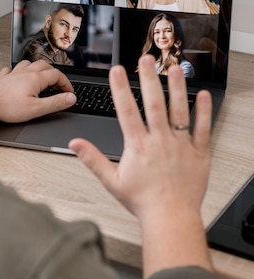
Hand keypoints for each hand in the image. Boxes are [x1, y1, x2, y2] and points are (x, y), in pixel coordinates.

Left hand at [0, 60, 75, 123]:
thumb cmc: (8, 107)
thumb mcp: (37, 109)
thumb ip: (55, 102)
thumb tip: (70, 98)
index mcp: (36, 78)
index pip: (57, 75)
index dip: (66, 83)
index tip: (69, 92)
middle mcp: (25, 72)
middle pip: (45, 65)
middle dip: (54, 74)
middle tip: (58, 84)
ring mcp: (14, 73)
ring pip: (29, 63)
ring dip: (38, 68)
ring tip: (42, 77)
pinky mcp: (4, 78)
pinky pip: (13, 69)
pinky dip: (19, 71)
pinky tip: (19, 76)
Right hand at [69, 54, 212, 275]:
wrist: (170, 219)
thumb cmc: (142, 202)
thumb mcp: (112, 181)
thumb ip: (93, 159)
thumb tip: (75, 143)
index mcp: (138, 146)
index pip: (127, 111)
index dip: (120, 89)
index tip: (117, 70)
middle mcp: (159, 141)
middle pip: (153, 104)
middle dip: (149, 79)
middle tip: (146, 60)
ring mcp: (180, 145)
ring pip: (179, 111)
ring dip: (177, 88)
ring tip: (174, 69)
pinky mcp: (198, 153)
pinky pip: (202, 129)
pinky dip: (203, 111)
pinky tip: (203, 95)